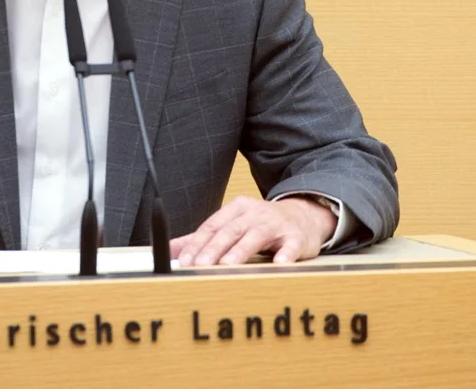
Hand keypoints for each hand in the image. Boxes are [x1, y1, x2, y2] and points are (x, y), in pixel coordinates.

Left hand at [171, 195, 336, 265]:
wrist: (304, 216)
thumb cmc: (262, 225)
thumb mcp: (232, 225)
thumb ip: (203, 239)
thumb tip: (171, 251)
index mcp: (236, 210)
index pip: (212, 227)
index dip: (197, 244)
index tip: (184, 261)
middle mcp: (254, 214)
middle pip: (230, 230)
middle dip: (214, 248)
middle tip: (200, 265)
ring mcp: (276, 224)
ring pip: (256, 236)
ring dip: (241, 250)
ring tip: (228, 265)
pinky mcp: (296, 236)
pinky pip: (291, 245)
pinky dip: (286, 254)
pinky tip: (280, 264)